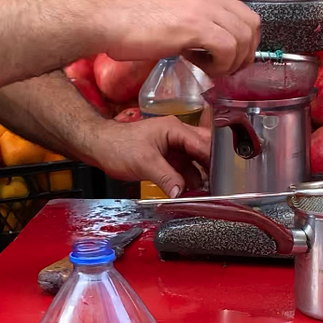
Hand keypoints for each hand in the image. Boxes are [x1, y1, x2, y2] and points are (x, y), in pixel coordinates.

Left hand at [83, 117, 208, 198]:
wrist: (99, 147)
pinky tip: (190, 191)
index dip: (214, 160)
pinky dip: (187, 179)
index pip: (203, 144)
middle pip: (203, 151)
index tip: (223, 177)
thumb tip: (182, 192)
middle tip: (218, 186)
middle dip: (210, 168)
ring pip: (194, 161)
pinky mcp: (165, 157)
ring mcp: (171, 146)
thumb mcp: (145, 163)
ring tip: (206, 192)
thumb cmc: (118, 146)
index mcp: (175, 129)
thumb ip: (167, 178)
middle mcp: (176, 135)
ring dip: (199, 176)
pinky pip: (182, 168)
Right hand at [97, 0, 258, 77]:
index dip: (239, 36)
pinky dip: (221, 64)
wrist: (103, 17)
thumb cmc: (122, 18)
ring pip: (243, 36)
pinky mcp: (195, 26)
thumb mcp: (163, 8)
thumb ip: (184, 17)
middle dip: (246, 50)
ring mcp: (201, 6)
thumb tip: (195, 40)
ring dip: (233, 60)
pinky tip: (204, 69)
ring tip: (213, 71)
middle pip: (249, 21)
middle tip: (229, 68)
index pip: (237, 8)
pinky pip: (227, 48)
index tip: (226, 55)